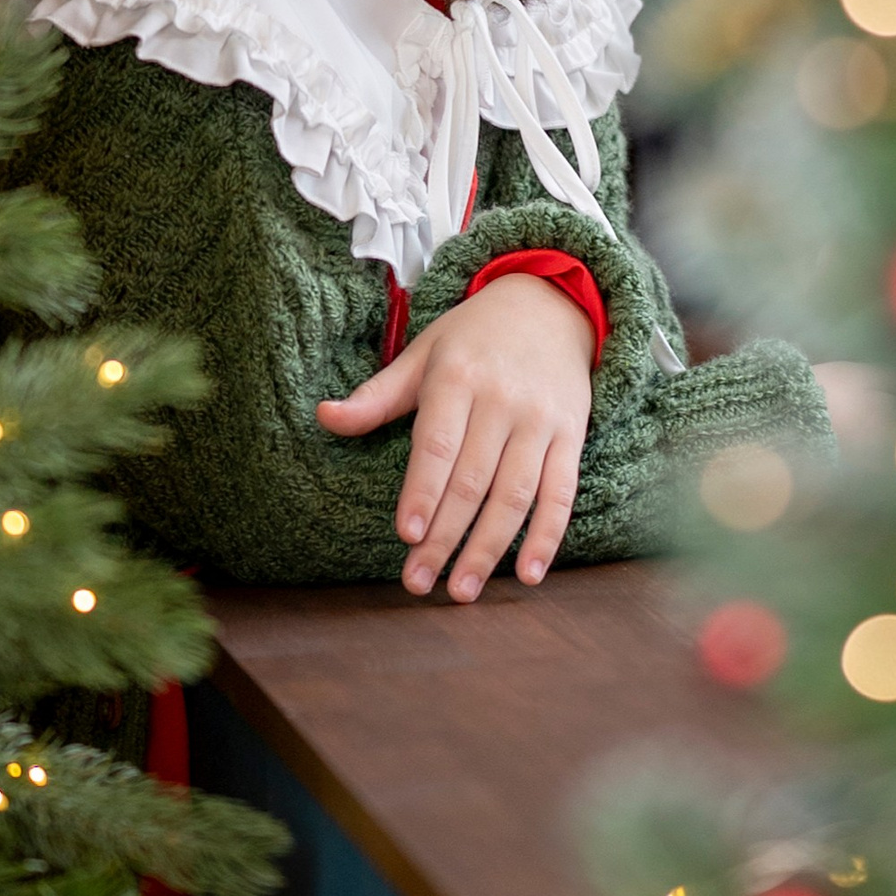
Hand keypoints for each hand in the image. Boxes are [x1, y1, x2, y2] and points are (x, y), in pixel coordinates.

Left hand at [316, 275, 594, 600]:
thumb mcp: (422, 354)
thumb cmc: (473, 337)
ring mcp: (541, 421)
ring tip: (463, 590)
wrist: (550, 304)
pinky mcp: (571, 436)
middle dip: (445, 537)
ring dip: (489, 548)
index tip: (406, 535)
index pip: (438, 445)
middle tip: (418, 583)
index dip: (423, 491)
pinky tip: (529, 574)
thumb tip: (324, 416)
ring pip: (515, 494)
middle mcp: (502, 401)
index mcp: (458, 379)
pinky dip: (547, 536)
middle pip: (473, 480)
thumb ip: (377, 395)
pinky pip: (562, 493)